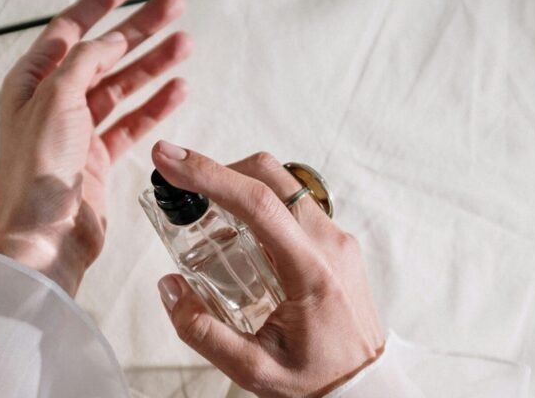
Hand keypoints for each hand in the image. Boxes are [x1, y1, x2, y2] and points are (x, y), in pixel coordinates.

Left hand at [0, 0, 191, 295]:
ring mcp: (81, 129)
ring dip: (154, 65)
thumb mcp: (56, 100)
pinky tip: (178, 89)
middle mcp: (56, 101)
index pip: (71, 29)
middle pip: (106, 54)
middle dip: (140, 30)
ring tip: (186, 44)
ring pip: (125, 86)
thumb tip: (110, 42)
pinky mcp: (102, 156)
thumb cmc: (37, 172)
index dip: (101, 2)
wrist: (46, 236)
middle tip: (174, 8)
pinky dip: (156, 106)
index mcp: (34, 82)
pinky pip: (134, 122)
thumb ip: (84, 64)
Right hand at [152, 142, 384, 396]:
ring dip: (241, 186)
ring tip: (211, 221)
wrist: (366, 384)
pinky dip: (261, 204)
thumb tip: (168, 285)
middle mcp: (330, 243)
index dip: (209, 174)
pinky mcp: (336, 240)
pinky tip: (242, 238)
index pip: (258, 203)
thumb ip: (203, 332)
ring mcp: (338, 238)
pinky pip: (294, 203)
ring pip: (284, 183)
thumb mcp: (254, 370)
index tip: (169, 159)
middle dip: (221, 170)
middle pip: (271, 176)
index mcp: (311, 271)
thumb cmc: (318, 379)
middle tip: (185, 191)